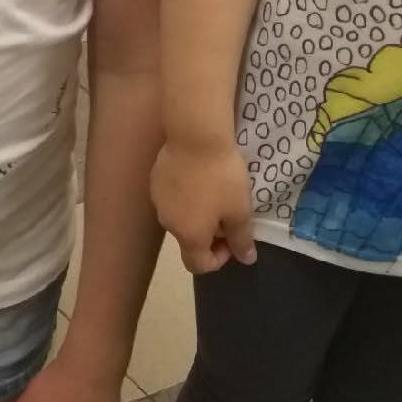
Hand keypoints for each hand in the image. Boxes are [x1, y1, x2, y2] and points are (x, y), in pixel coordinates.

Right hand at [152, 137, 254, 272]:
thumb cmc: (221, 178)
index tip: (234, 238)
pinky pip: (172, 198)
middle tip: (228, 213)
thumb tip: (246, 259)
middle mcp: (169, 224)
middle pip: (189, 240)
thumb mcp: (239, 210)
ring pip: (180, 218)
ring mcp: (159, 202)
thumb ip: (242, 239)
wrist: (195, 136)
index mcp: (189, 235)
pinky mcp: (155, 181)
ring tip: (214, 192)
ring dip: (197, 215)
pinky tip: (198, 177)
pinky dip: (186, 197)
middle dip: (210, 234)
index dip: (219, 259)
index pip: (198, 265)